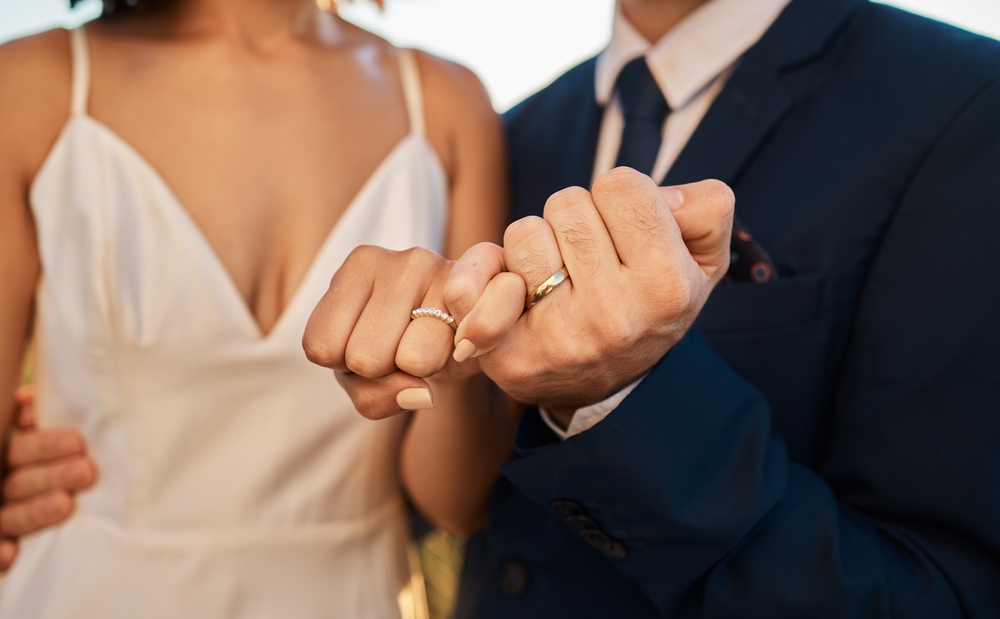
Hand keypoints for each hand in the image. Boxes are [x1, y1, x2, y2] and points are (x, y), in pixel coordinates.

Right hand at [1, 387, 98, 570]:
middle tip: (85, 471)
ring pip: (11, 514)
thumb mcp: (60, 446)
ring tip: (64, 505)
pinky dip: (0, 552)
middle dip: (51, 475)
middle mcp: (3, 484)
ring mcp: (2, 513)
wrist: (51, 518)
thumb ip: (38, 422)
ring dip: (34, 510)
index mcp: (13, 457)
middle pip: (19, 480)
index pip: (22, 449)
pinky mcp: (3, 545)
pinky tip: (12, 553)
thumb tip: (33, 401)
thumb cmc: (71, 463)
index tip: (77, 442)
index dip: (44, 444)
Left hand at [303, 246, 520, 418]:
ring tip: (427, 345)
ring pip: (410, 359)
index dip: (342, 365)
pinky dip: (455, 360)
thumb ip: (373, 398)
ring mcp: (435, 267)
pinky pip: (451, 352)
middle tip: (400, 349)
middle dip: (381, 371)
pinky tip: (455, 343)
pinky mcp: (476, 289)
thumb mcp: (364, 381)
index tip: (365, 346)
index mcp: (354, 269)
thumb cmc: (397, 353)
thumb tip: (422, 394)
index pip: (321, 347)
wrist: (461, 338)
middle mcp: (391, 258)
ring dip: (420, 369)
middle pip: (362, 358)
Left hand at [449, 168, 733, 424]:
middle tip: (589, 260)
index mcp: (668, 287)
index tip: (625, 233)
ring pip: (524, 232)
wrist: (608, 386)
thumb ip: (705, 208)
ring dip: (537, 246)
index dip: (619, 200)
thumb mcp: (700, 259)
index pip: (621, 184)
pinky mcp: (511, 355)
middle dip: (575, 221)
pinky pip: (474, 282)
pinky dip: (483, 273)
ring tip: (558, 278)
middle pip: (568, 202)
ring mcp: (560, 338)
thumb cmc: (649, 304)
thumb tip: (654, 196)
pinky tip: (508, 292)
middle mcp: (616, 316)